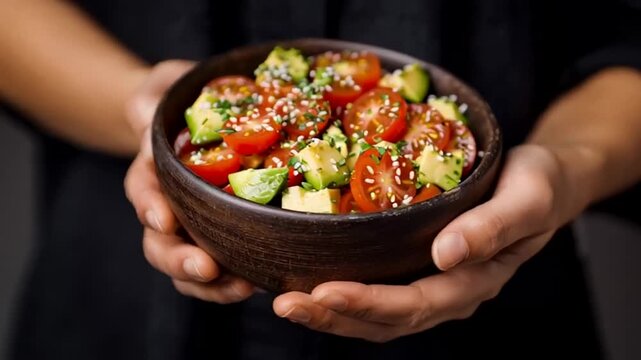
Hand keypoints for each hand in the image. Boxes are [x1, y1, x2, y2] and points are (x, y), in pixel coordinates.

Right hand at [124, 60, 254, 302]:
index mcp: (152, 171)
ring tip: (242, 286)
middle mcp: (168, 206)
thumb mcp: (164, 88)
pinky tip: (257, 283)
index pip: (142, 191)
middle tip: (205, 268)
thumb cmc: (180, 99)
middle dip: (179, 260)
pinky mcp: (222, 235)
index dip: (150, 207)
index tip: (164, 219)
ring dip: (210, 283)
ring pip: (188, 266)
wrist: (200, 116)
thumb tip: (145, 113)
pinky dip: (233, 282)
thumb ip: (152, 99)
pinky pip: (221, 268)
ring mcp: (194, 226)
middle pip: (160, 243)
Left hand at [273, 144, 570, 341]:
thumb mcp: (526, 198)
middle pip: (385, 319)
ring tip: (284, 301)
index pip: (414, 304)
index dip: (367, 303)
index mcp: (474, 282)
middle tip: (284, 304)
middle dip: (333, 315)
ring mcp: (432, 284)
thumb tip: (446, 255)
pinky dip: (342, 294)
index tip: (324, 292)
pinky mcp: (417, 267)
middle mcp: (448, 293)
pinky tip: (309, 282)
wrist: (544, 182)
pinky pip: (376, 290)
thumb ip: (491, 228)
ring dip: (330, 312)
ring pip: (375, 314)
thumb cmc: (538, 184)